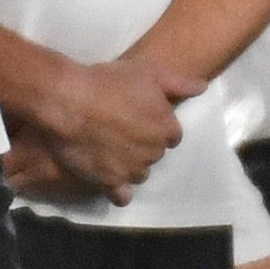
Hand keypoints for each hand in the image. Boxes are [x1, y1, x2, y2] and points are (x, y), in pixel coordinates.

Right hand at [5, 49, 200, 202]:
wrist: (67, 101)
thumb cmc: (109, 82)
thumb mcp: (149, 72)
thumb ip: (179, 83)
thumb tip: (202, 88)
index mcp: (167, 128)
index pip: (172, 135)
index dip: (157, 125)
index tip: (140, 117)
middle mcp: (154, 153)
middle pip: (155, 153)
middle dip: (144, 144)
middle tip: (122, 129)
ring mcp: (132, 170)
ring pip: (140, 173)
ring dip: (131, 165)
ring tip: (111, 150)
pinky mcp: (109, 182)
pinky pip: (122, 196)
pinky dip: (119, 191)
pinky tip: (110, 180)